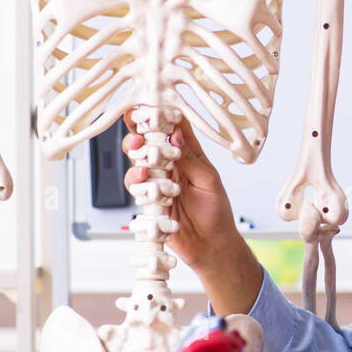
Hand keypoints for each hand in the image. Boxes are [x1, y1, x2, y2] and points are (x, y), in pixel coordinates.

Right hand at [122, 110, 248, 283]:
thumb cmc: (216, 211)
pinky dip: (137, 182)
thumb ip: (190, 159)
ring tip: (142, 159)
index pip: (172, 128)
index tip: (148, 107)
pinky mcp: (149, 200)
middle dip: (138, 134)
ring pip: (136, 162)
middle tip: (139, 135)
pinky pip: (136, 187)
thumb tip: (174, 134)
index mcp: (188, 154)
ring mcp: (158, 182)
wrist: (210, 244)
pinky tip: (145, 182)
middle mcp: (170, 165)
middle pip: (147, 142)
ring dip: (136, 158)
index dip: (159, 115)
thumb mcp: (208, 180)